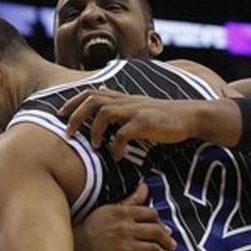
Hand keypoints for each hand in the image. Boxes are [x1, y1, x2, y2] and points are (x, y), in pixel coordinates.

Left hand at [59, 87, 205, 159]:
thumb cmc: (163, 115)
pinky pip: (123, 134)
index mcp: (123, 98)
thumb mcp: (139, 105)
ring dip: (94, 130)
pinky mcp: (145, 123)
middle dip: (76, 115)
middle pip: (92, 100)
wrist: (189, 116)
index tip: (60, 114)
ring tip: (94, 146)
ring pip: (104, 112)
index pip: (92, 93)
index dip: (73, 101)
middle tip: (68, 132)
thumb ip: (120, 103)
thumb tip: (103, 95)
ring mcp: (135, 111)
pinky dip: (116, 146)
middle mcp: (126, 101)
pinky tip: (118, 156)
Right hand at [74, 183, 175, 250]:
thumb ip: (130, 201)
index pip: (151, 214)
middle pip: (157, 232)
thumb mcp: (109, 210)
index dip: (161, 222)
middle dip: (168, 239)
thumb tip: (145, 187)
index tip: (164, 229)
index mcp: (122, 214)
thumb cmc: (92, 229)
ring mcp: (124, 247)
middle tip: (172, 244)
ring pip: (154, 250)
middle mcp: (125, 229)